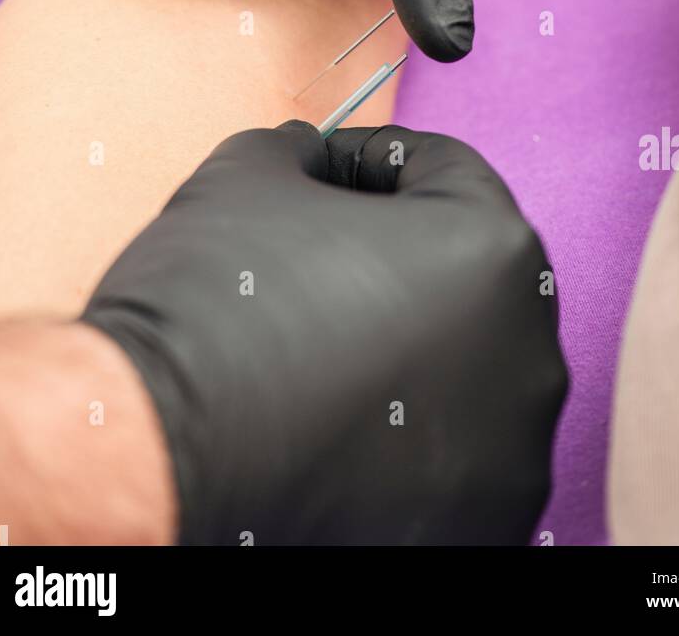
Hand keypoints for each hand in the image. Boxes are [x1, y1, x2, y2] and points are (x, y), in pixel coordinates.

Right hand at [81, 121, 565, 545]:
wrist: (150, 451)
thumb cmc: (207, 310)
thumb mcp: (247, 174)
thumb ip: (302, 151)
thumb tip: (309, 160)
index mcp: (493, 251)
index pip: (444, 172)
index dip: (372, 161)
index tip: (325, 175)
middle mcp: (529, 354)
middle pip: (466, 274)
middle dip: (395, 255)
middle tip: (317, 257)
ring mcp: (510, 454)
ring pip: (464, 369)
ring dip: (406, 346)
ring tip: (320, 346)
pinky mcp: (476, 527)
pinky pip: (449, 455)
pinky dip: (400, 437)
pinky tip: (332, 419)